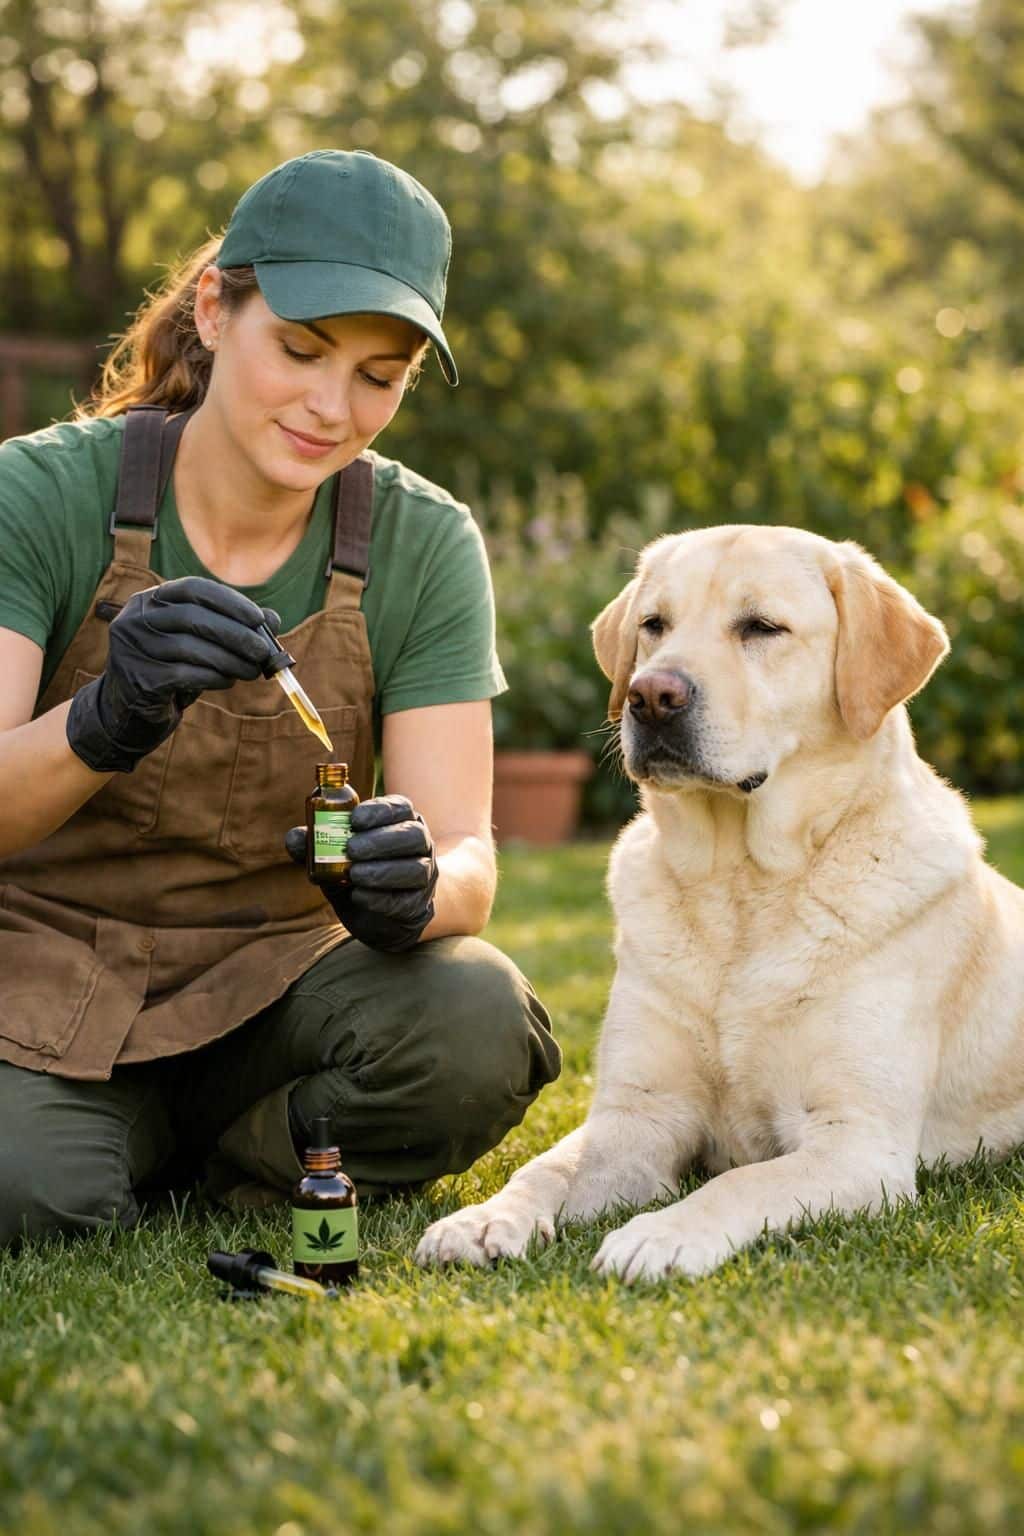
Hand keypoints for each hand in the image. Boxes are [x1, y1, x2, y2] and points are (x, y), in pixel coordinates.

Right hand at [67, 577, 279, 773]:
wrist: (130, 711)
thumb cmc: (170, 669)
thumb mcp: (199, 643)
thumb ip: (232, 627)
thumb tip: (273, 621)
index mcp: (150, 600)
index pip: (193, 589)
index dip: (229, 601)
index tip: (259, 619)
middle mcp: (135, 619)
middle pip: (193, 618)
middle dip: (235, 634)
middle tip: (263, 651)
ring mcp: (132, 649)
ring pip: (190, 648)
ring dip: (229, 659)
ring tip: (252, 671)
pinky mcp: (138, 679)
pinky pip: (183, 674)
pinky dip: (212, 677)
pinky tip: (227, 681)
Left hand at [285, 795, 437, 952]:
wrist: (378, 916)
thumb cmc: (356, 872)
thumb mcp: (333, 857)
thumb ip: (314, 846)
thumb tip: (294, 838)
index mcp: (401, 822)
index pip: (401, 807)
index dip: (380, 811)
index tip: (355, 819)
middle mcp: (419, 846)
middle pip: (414, 835)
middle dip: (382, 840)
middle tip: (352, 849)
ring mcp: (423, 877)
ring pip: (416, 869)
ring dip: (384, 870)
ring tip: (354, 875)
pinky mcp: (418, 906)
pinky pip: (406, 901)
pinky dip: (382, 899)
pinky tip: (359, 896)